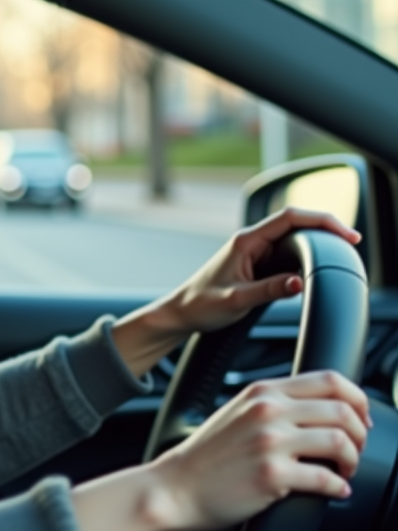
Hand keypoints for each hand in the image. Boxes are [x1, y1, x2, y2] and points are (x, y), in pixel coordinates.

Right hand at [71, 370, 371, 530]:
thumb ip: (275, 403)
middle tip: (354, 449)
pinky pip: (326, 479)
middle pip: (342, 411)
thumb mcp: (238, 412)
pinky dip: (338, 487)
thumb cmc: (208, 456)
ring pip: (340, 441)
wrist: (176, 488)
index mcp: (262, 392)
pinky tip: (334, 490)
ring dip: (352, 459)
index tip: (360, 418)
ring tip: (344, 469)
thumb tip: (323, 410)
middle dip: (360, 434)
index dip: (357, 399)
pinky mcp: (272, 475)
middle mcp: (267, 411)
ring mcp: (269, 443)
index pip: (329, 380)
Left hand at [162, 207, 360, 334]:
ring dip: (315, 245)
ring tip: (336, 257)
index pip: (290, 218)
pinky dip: (304, 259)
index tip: (346, 234)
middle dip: (325, 230)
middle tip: (350, 245)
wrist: (181, 312)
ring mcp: (255, 252)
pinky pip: (287, 255)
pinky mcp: (257, 265)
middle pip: (297, 224)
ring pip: (293, 240)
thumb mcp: (237, 300)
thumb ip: (268, 291)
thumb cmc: (201, 304)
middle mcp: (252, 242)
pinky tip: (315, 268)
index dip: (322, 221)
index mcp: (245, 241)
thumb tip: (299, 283)